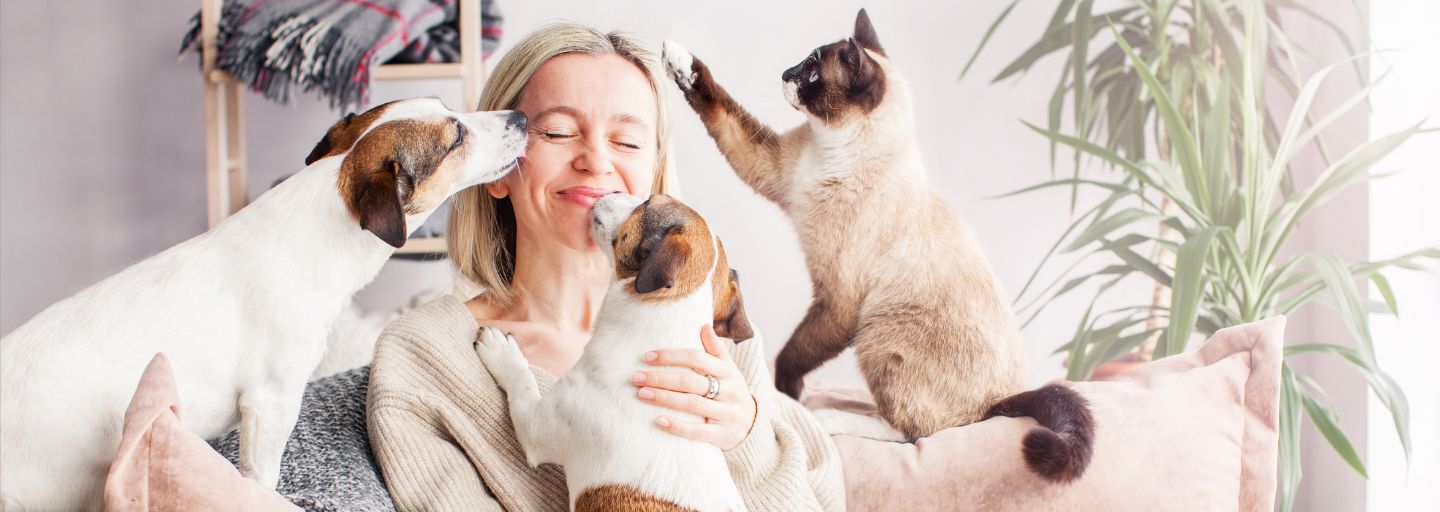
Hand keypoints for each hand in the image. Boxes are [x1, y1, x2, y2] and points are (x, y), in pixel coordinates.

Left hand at [631, 324, 758, 450]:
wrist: (752, 425)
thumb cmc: (732, 392)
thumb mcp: (729, 369)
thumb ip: (716, 349)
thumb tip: (703, 325)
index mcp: (728, 371)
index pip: (697, 358)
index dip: (671, 356)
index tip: (647, 357)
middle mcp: (729, 391)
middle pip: (691, 381)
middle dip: (661, 378)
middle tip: (636, 377)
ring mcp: (727, 414)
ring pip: (692, 405)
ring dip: (664, 398)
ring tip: (641, 394)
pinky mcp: (722, 435)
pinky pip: (697, 432)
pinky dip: (677, 426)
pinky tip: (658, 421)